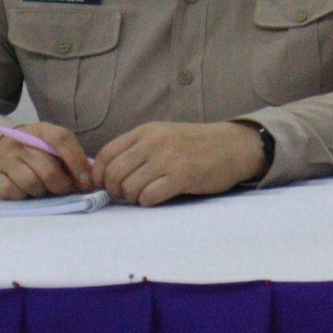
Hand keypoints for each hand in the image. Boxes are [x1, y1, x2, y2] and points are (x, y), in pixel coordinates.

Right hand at [0, 122, 92, 199]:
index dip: (77, 162)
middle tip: (63, 189)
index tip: (86, 182)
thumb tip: (89, 181)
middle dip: (62, 186)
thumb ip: (73, 158)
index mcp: (41, 130)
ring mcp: (5, 158)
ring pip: (32, 185)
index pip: (62, 139)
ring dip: (42, 192)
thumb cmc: (36, 151)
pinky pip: (13, 193)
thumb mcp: (53, 146)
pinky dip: (22, 197)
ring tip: (43, 188)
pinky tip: (25, 191)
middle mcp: (20, 141)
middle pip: (50, 171)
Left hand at [92, 121, 268, 205]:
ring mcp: (168, 158)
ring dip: (133, 197)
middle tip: (125, 195)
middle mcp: (154, 142)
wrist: (234, 146)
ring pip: (129, 187)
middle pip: (114, 173)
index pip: (106, 154)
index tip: (104, 187)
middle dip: (114, 190)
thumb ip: (138, 149)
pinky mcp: (183, 176)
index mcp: (146, 131)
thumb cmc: (197, 145)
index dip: (99, 175)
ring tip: (144, 196)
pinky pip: (149, 195)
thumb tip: (107, 173)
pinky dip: (148, 201)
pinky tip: (158, 197)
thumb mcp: (164, 136)